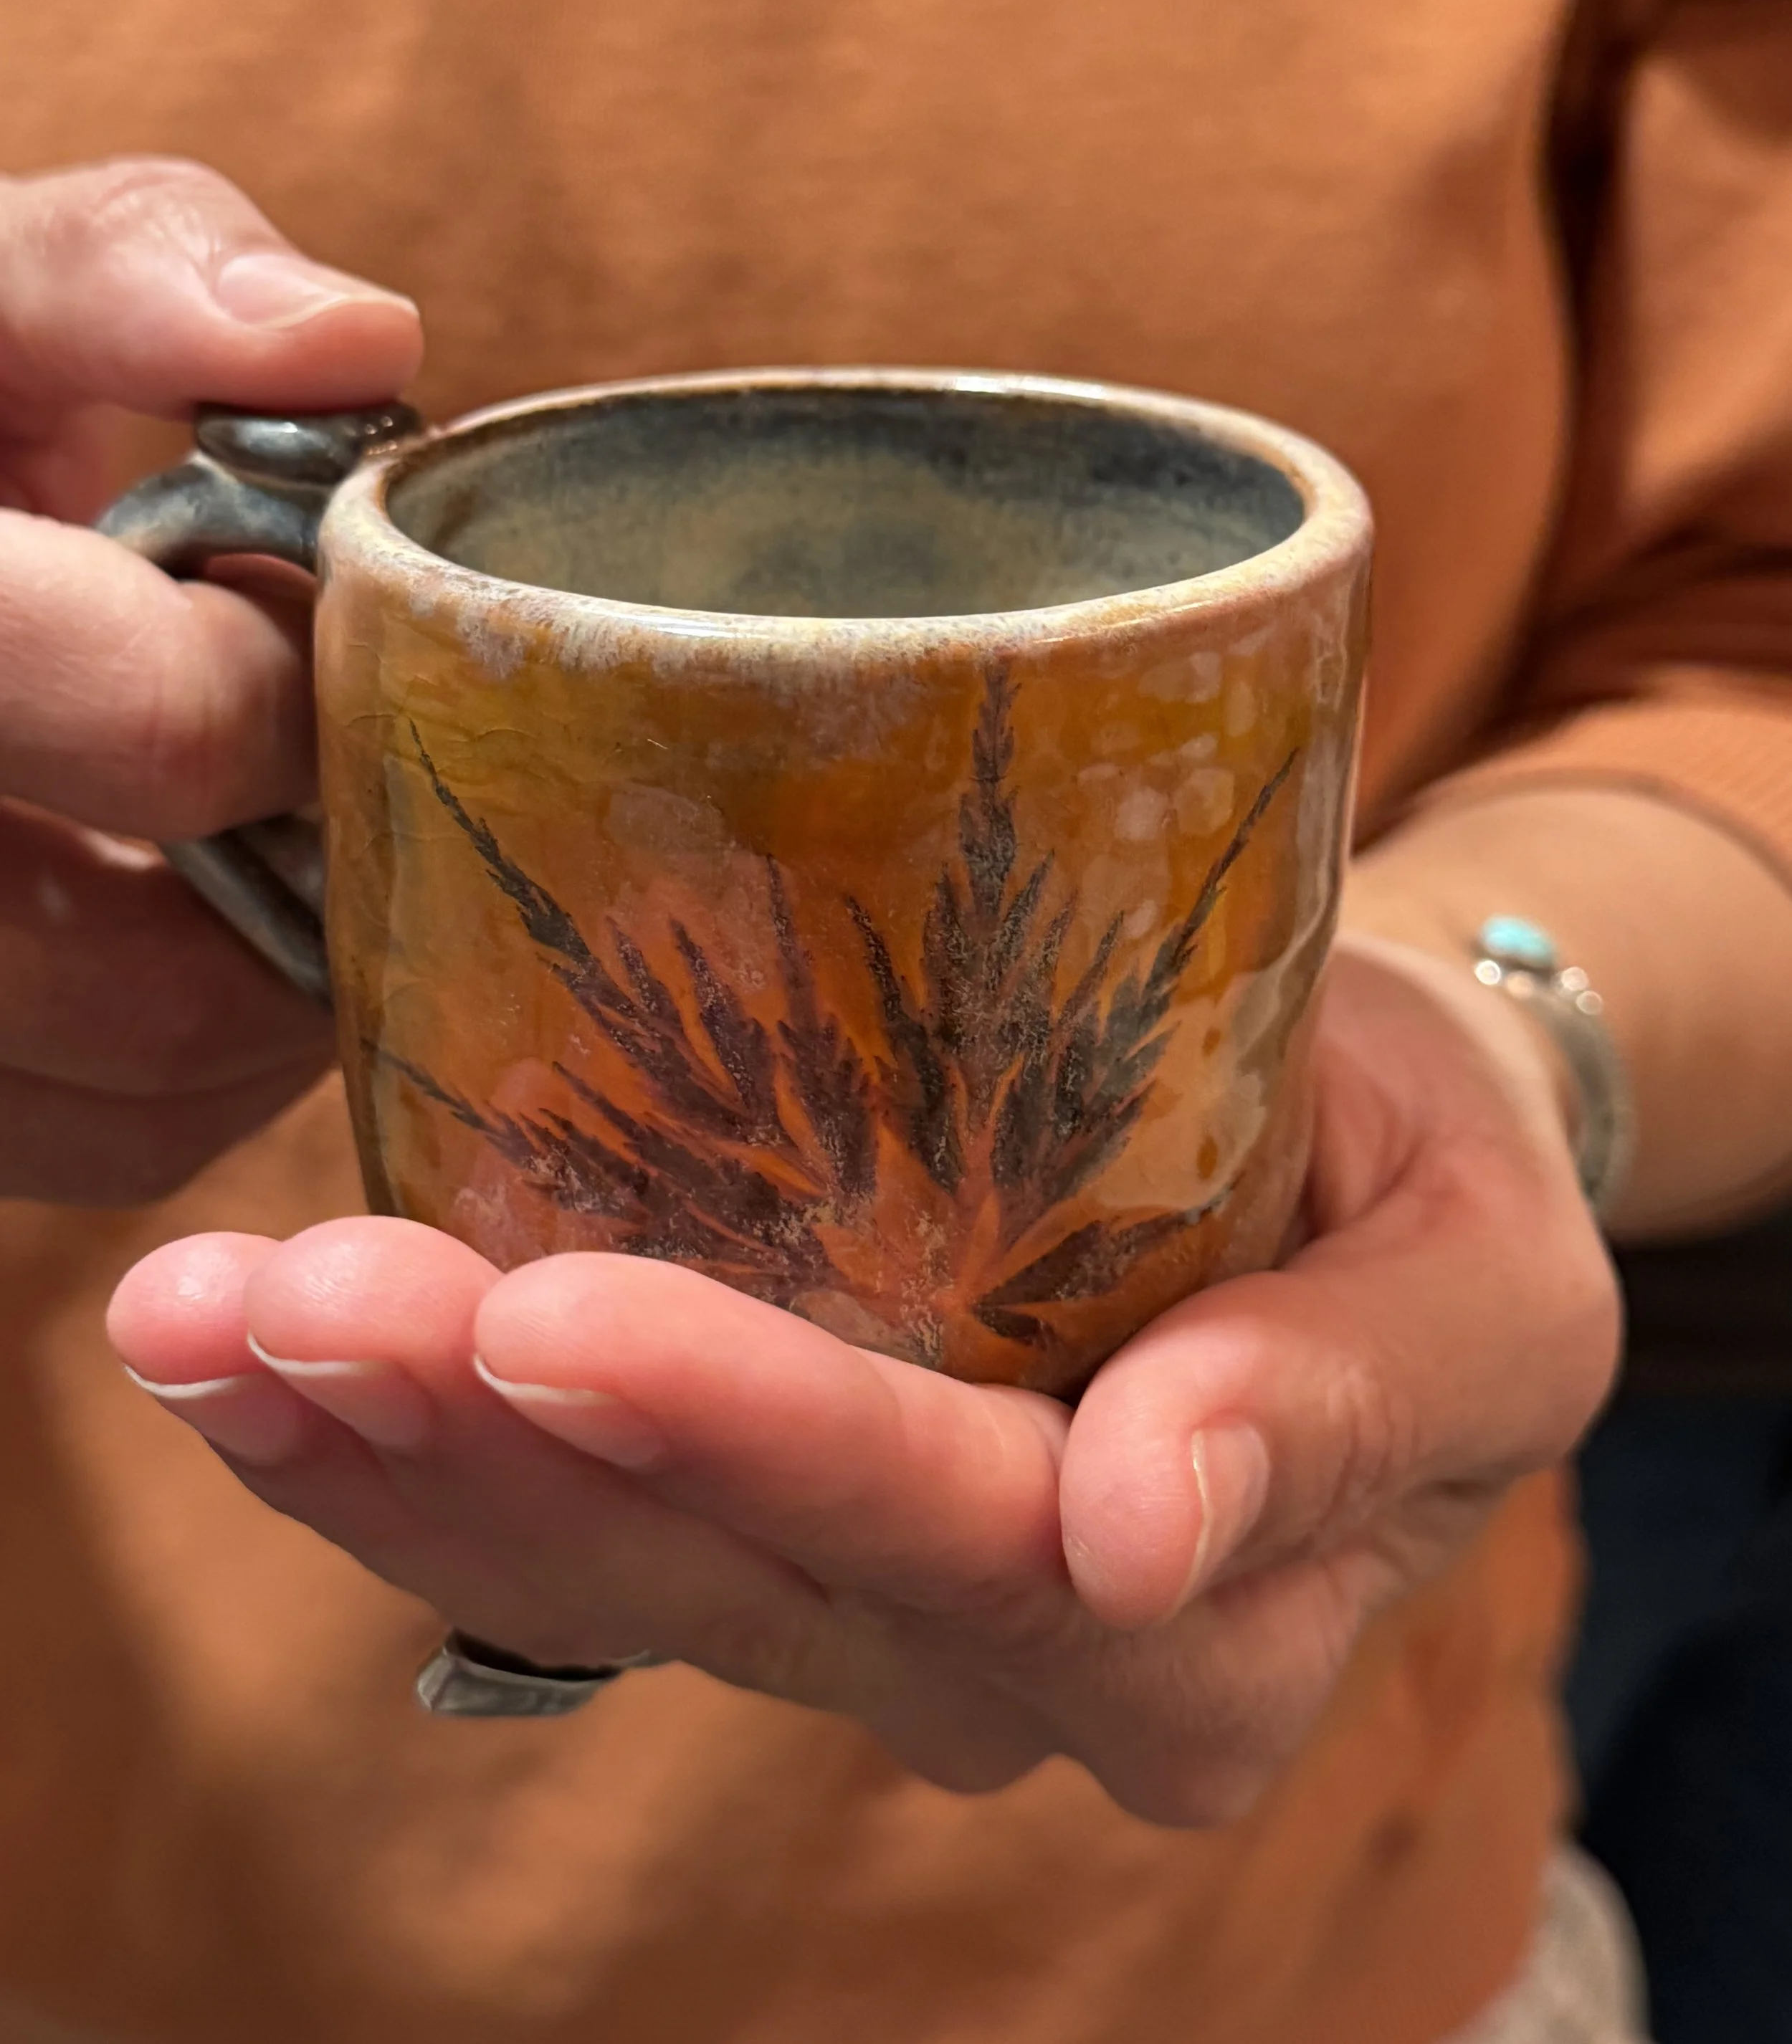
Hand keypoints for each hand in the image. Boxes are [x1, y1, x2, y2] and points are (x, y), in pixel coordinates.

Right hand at [0, 158, 420, 1201]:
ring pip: (158, 1092)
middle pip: (173, 981)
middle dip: (303, 854)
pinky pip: (118, 1138)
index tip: (306, 609)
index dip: (297, 673)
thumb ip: (125, 275)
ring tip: (247, 809)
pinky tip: (192, 904)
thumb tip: (364, 338)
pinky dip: (201, 1050)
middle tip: (305, 732)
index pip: (168, 724)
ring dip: (275, 966)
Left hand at [107, 934, 1619, 1823]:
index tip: (569, 1315)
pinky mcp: (759, 1527)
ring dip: (386, 1445)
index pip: (957, 1536)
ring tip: (201, 1319)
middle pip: (724, 1565)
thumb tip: (1146, 1527)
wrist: (1364, 1162)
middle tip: (286, 1296)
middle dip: (493, 1431)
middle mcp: (996, 1660)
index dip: (765, 1436)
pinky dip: (400, 1446)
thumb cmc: (1434, 1186)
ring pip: (598, 1564)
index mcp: (1195, 1625)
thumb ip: (1357, 1404)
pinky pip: (563, 1524)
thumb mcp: (1487, 1280)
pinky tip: (257, 1357)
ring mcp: (855, 1610)